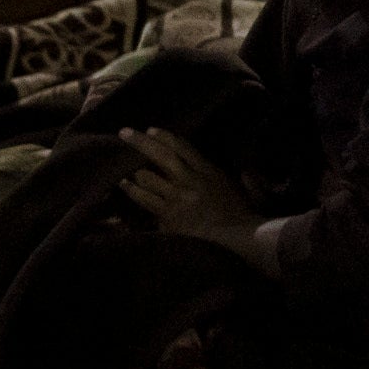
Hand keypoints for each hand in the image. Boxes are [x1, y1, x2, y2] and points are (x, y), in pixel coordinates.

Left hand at [123, 130, 268, 257]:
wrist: (237, 239)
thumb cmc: (244, 216)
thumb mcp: (246, 191)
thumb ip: (244, 178)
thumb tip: (246, 173)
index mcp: (208, 171)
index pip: (183, 147)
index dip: (165, 137)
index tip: (151, 129)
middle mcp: (189, 180)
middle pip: (161, 155)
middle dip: (141, 142)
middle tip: (124, 133)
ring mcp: (176, 198)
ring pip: (146, 177)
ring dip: (134, 173)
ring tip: (124, 171)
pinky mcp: (167, 216)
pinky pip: (144, 200)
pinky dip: (132, 191)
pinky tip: (123, 186)